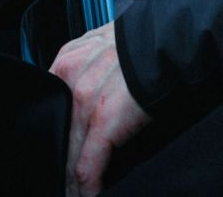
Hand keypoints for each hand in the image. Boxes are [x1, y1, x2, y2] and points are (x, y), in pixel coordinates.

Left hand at [50, 20, 151, 196]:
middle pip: (57, 132)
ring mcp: (84, 100)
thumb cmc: (146, 45)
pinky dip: (88, 188)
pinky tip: (90, 195)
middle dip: (60, 159)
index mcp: (69, 59)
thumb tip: (86, 101)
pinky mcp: (103, 122)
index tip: (56, 151)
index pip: (50, 106)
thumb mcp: (106, 46)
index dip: (53, 133)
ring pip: (69, 154)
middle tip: (63, 181)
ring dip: (71, 181)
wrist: (172, 41)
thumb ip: (89, 68)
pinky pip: (87, 168)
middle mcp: (70, 77)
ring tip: (74, 194)